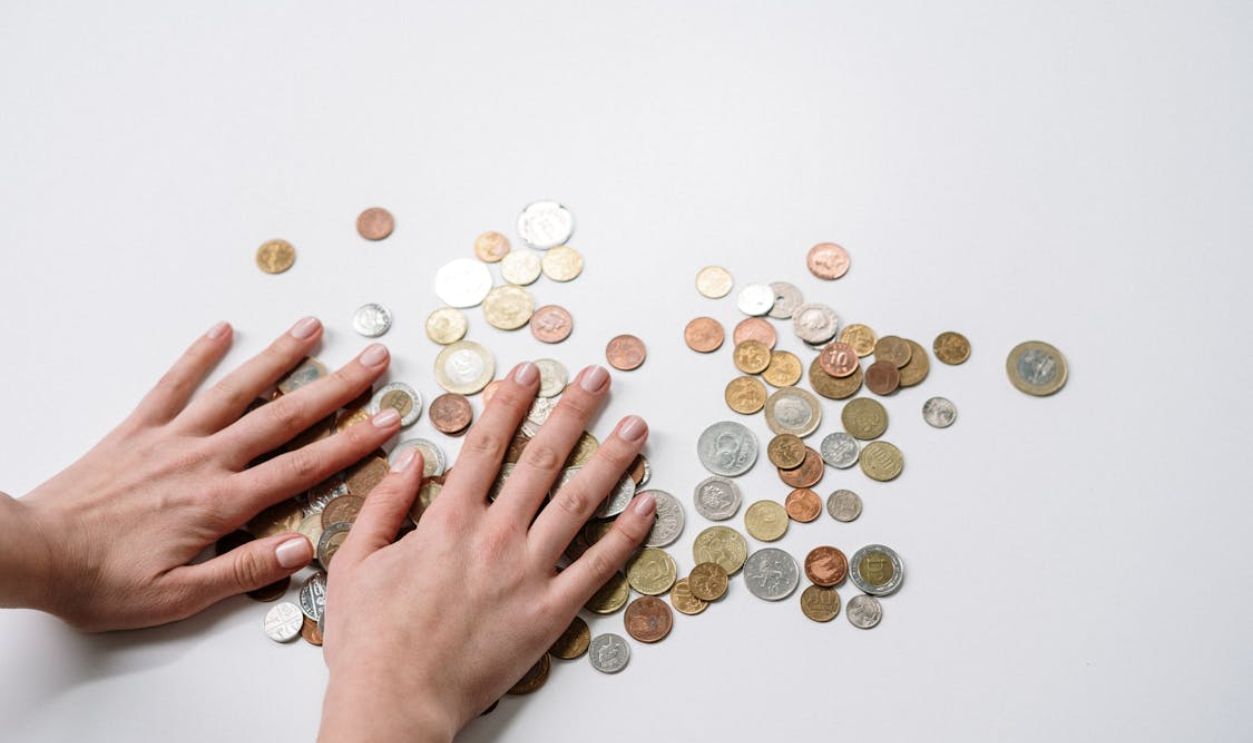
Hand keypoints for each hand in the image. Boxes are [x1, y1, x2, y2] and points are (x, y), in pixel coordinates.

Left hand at [0, 317, 402, 630]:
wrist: (31, 552)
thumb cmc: (102, 582)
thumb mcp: (178, 596)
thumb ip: (243, 571)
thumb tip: (302, 548)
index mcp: (221, 503)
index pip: (303, 468)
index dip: (353, 442)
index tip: (390, 419)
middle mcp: (204, 460)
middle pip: (284, 417)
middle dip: (337, 387)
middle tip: (375, 360)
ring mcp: (172, 438)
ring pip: (238, 390)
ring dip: (280, 357)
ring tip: (313, 328)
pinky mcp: (138, 429)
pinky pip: (173, 384)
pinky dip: (199, 354)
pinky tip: (222, 330)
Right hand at [317, 362, 654, 742]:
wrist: (396, 702)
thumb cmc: (371, 641)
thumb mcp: (355, 563)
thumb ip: (383, 505)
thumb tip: (410, 459)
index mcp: (449, 520)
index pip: (488, 443)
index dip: (511, 401)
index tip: (530, 372)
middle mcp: (495, 536)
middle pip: (544, 458)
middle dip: (574, 410)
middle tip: (598, 378)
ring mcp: (529, 572)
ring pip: (581, 502)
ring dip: (613, 459)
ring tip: (636, 428)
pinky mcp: (551, 611)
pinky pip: (599, 566)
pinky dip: (627, 534)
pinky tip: (647, 505)